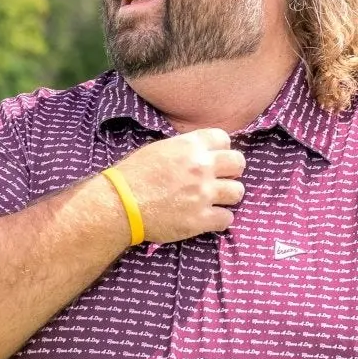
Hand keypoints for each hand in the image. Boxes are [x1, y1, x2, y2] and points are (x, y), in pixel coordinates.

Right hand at [105, 129, 245, 243]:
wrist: (119, 205)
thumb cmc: (132, 176)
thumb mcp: (158, 150)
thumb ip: (183, 149)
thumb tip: (198, 153)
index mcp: (190, 146)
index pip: (224, 138)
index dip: (221, 149)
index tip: (214, 159)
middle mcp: (201, 167)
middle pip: (238, 163)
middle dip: (232, 171)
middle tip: (221, 179)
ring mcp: (203, 194)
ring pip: (237, 192)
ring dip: (228, 196)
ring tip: (215, 200)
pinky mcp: (200, 220)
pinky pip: (227, 219)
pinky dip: (220, 220)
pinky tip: (208, 218)